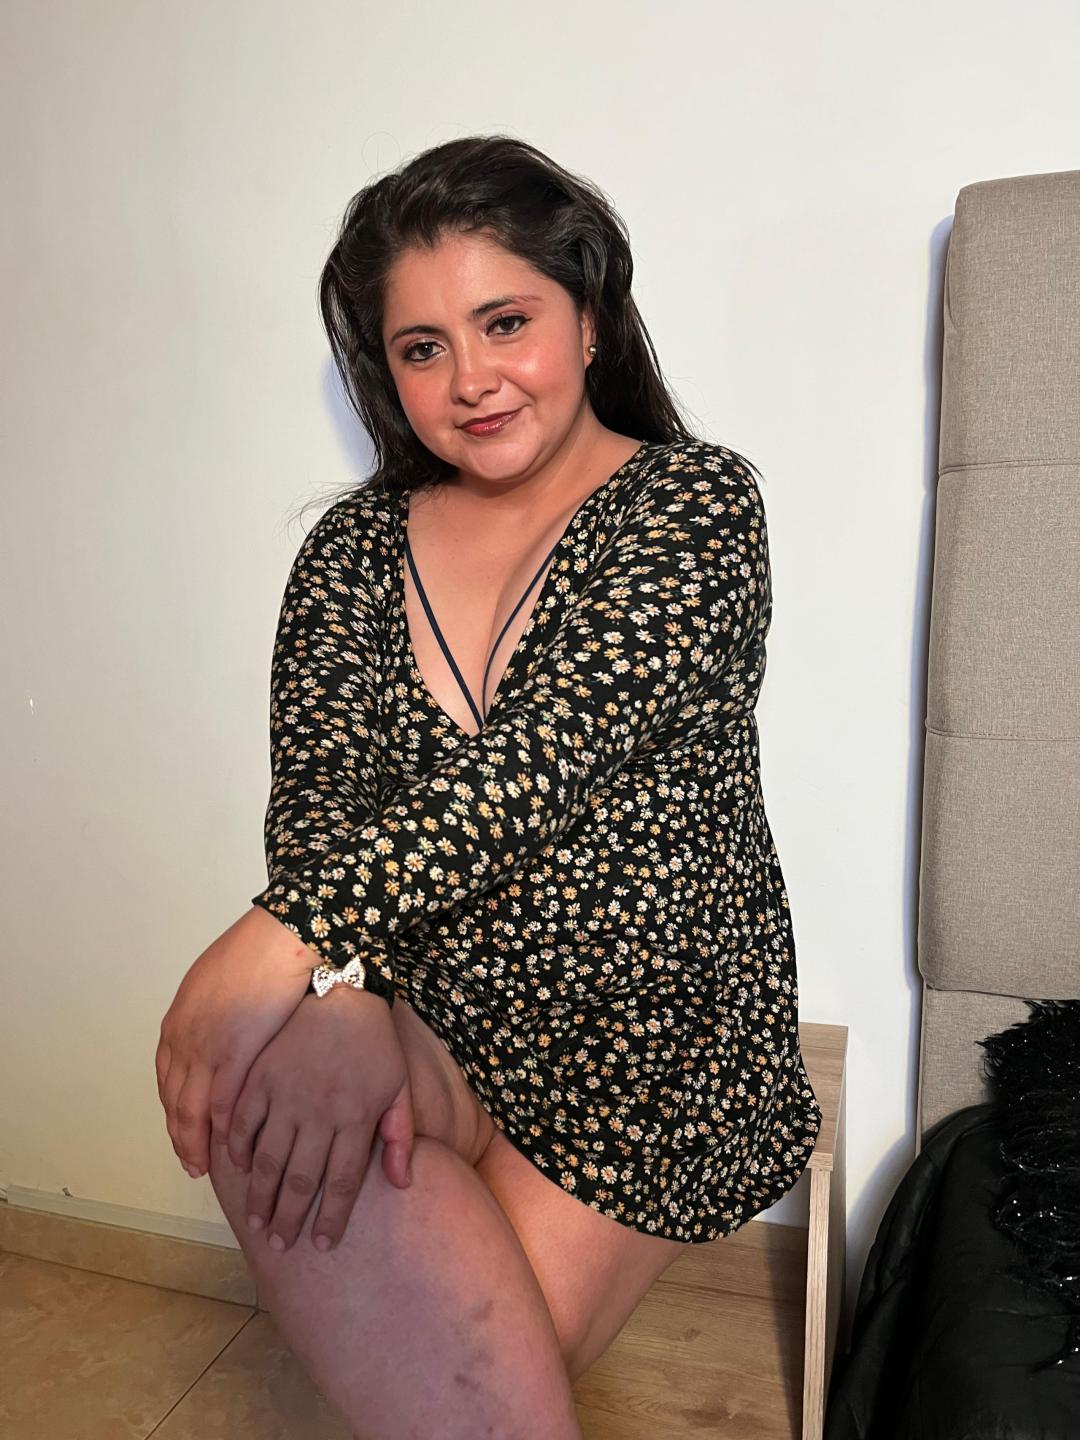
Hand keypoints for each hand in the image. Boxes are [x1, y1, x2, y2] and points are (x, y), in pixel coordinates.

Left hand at [155, 905, 313, 1178]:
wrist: (280, 937)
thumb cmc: (258, 953)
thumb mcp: (218, 982)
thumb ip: (210, 1011)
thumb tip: (215, 1026)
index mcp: (179, 1021)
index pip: (168, 1079)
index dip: (174, 1111)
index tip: (182, 1132)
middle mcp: (184, 1038)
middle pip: (174, 1100)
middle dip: (179, 1135)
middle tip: (189, 1161)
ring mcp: (206, 1047)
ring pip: (190, 1109)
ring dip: (194, 1142)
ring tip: (202, 1165)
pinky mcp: (234, 1053)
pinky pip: (220, 1101)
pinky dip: (221, 1128)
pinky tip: (229, 1146)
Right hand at [227, 986, 414, 1251]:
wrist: (342, 987)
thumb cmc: (374, 1040)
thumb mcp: (398, 1085)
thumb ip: (400, 1136)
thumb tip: (402, 1184)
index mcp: (356, 1117)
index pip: (341, 1182)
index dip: (331, 1218)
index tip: (323, 1246)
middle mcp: (320, 1113)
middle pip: (301, 1180)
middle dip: (290, 1219)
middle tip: (281, 1245)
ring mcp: (287, 1094)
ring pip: (268, 1159)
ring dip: (260, 1196)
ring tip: (256, 1224)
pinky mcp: (261, 1076)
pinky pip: (242, 1122)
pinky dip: (235, 1149)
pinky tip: (235, 1170)